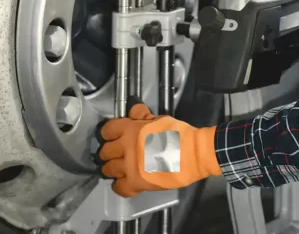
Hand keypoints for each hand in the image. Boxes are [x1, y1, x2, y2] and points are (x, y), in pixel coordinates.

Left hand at [97, 103, 220, 196]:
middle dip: (108, 152)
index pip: (108, 130)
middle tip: (114, 153)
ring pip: (108, 169)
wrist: (193, 154)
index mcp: (131, 129)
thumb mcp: (160, 119)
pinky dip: (119, 186)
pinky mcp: (137, 183)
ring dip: (111, 168)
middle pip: (105, 151)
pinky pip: (119, 187)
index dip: (107, 133)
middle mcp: (126, 148)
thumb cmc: (179, 134)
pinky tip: (123, 182)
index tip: (110, 136)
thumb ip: (143, 116)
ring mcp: (130, 167)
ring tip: (116, 168)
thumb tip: (133, 110)